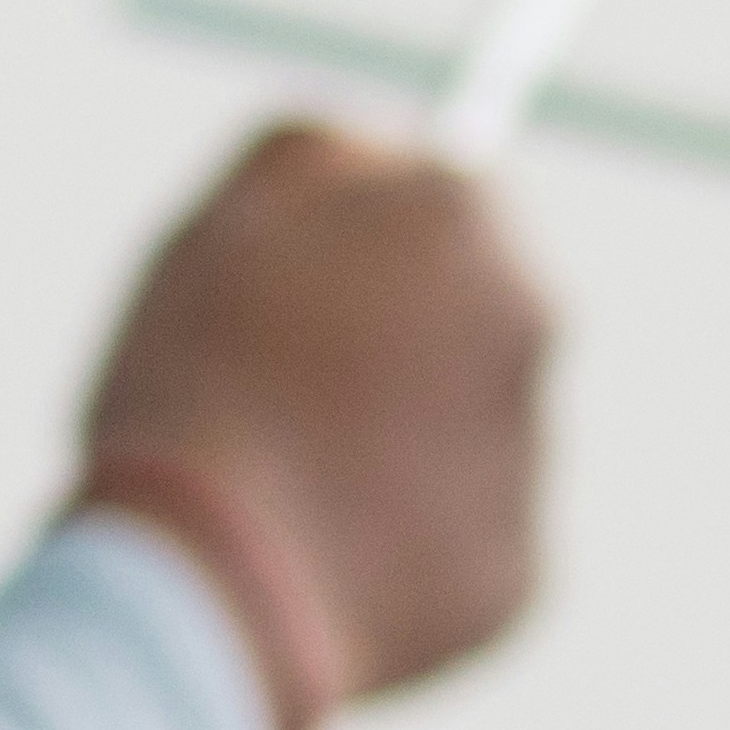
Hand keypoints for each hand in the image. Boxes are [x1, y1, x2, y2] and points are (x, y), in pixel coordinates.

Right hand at [73, 123, 554, 729]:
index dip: (371, 254)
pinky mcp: (520, 573)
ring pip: (456, 440)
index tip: (320, 292)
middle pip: (468, 322)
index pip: (443, 207)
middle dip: (393, 353)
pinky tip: (315, 561)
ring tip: (281, 486)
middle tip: (285, 396)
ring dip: (388, 455)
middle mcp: (529, 323)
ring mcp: (532, 456)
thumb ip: (318, 158)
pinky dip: (393, 556)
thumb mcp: (221, 225)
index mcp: (458, 218)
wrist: (216, 581)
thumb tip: (387, 147)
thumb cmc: (197, 389)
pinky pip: (453, 548)